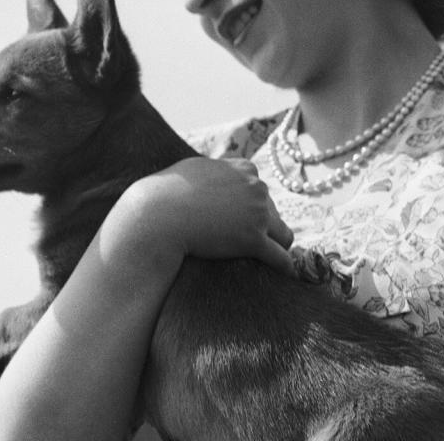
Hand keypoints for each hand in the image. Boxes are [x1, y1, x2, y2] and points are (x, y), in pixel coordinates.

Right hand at [108, 157, 294, 275]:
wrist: (158, 215)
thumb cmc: (167, 194)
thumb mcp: (194, 170)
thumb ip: (213, 171)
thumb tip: (214, 170)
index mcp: (243, 169)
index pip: (259, 189)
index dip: (251, 206)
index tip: (242, 219)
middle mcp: (255, 187)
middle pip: (272, 211)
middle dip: (262, 226)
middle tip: (247, 242)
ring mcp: (257, 214)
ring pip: (282, 233)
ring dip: (277, 245)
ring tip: (271, 259)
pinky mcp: (253, 240)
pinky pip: (280, 257)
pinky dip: (284, 266)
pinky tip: (285, 275)